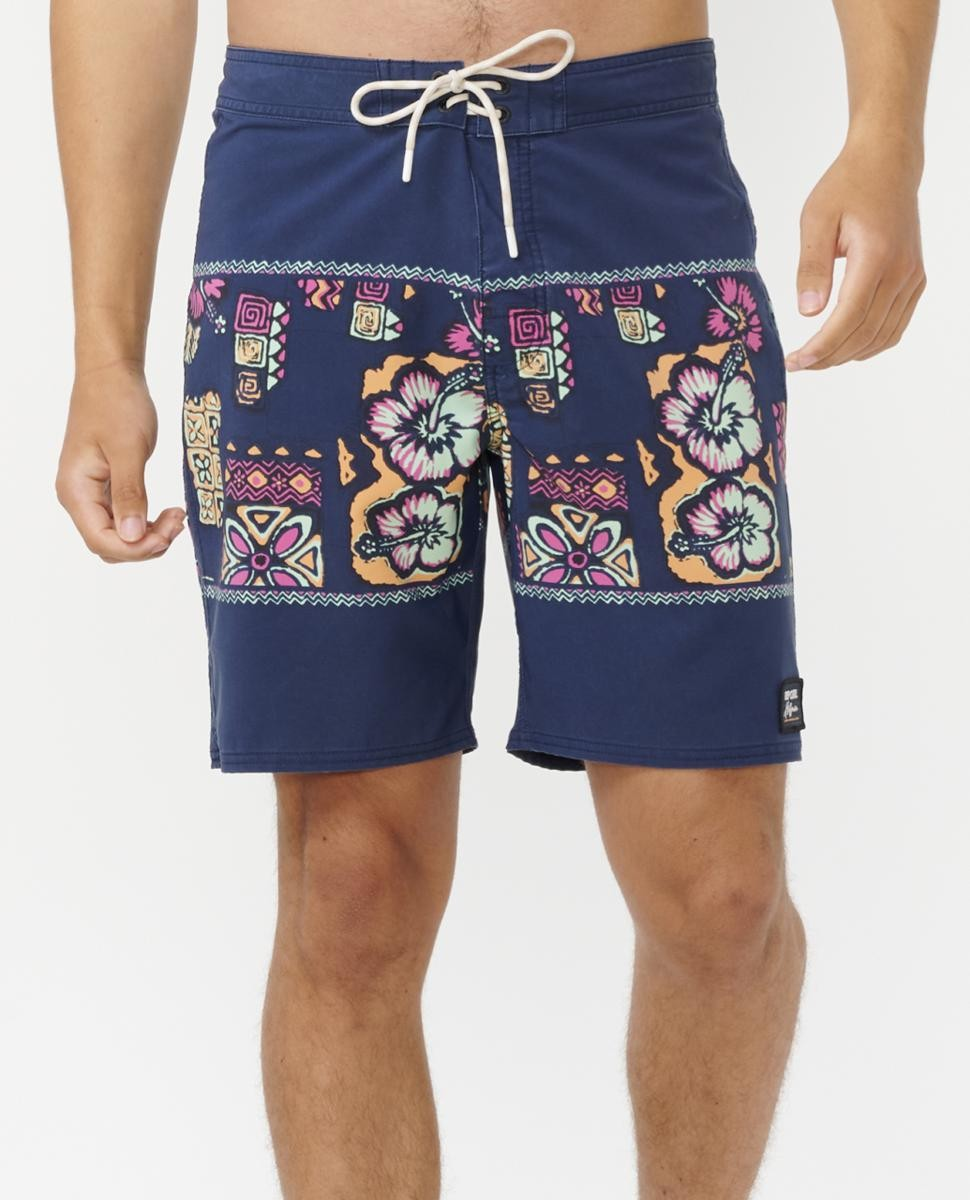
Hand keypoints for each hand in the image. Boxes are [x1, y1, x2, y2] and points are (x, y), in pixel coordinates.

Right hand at [56, 360, 185, 561]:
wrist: (112, 376)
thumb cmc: (117, 404)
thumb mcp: (128, 449)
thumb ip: (129, 494)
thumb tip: (133, 536)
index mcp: (76, 490)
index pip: (101, 541)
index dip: (136, 548)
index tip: (169, 534)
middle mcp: (78, 497)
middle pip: (110, 545)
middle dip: (146, 544)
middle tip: (178, 522)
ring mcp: (91, 494)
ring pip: (119, 536)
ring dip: (149, 536)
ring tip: (177, 517)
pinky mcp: (106, 488)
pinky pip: (124, 519)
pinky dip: (147, 523)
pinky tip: (168, 513)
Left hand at [786, 135, 925, 369]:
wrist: (888, 164)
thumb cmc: (847, 186)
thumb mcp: (816, 219)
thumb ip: (811, 266)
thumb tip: (808, 313)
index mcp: (876, 257)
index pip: (849, 318)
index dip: (822, 347)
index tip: (796, 362)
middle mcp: (901, 272)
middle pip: (865, 334)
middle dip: (829, 357)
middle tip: (798, 364)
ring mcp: (912, 278)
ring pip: (882, 336)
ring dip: (848, 355)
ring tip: (816, 359)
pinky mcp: (915, 280)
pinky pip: (895, 326)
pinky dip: (871, 344)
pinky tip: (845, 347)